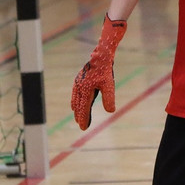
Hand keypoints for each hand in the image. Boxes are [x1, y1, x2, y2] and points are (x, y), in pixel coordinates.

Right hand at [70, 15, 125, 129]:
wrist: (100, 55)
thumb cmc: (105, 71)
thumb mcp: (109, 86)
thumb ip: (109, 98)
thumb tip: (110, 111)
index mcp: (85, 90)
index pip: (84, 108)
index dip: (83, 119)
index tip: (83, 128)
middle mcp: (79, 87)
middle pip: (78, 106)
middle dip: (79, 116)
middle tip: (82, 126)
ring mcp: (78, 83)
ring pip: (76, 100)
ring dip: (77, 110)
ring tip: (78, 118)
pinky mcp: (79, 80)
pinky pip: (75, 94)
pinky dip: (75, 101)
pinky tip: (76, 104)